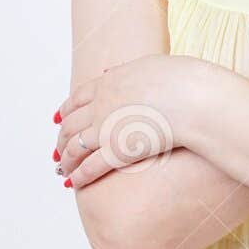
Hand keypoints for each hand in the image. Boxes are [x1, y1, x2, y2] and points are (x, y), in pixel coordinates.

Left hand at [53, 53, 218, 187]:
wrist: (191, 97)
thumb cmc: (180, 80)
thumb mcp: (148, 65)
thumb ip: (127, 70)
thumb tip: (110, 71)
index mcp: (108, 83)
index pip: (77, 99)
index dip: (65, 111)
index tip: (58, 120)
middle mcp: (100, 105)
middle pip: (70, 124)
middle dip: (61, 139)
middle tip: (57, 150)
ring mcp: (106, 129)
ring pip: (74, 147)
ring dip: (65, 160)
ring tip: (62, 170)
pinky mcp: (117, 151)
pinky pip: (90, 167)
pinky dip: (79, 176)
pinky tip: (74, 183)